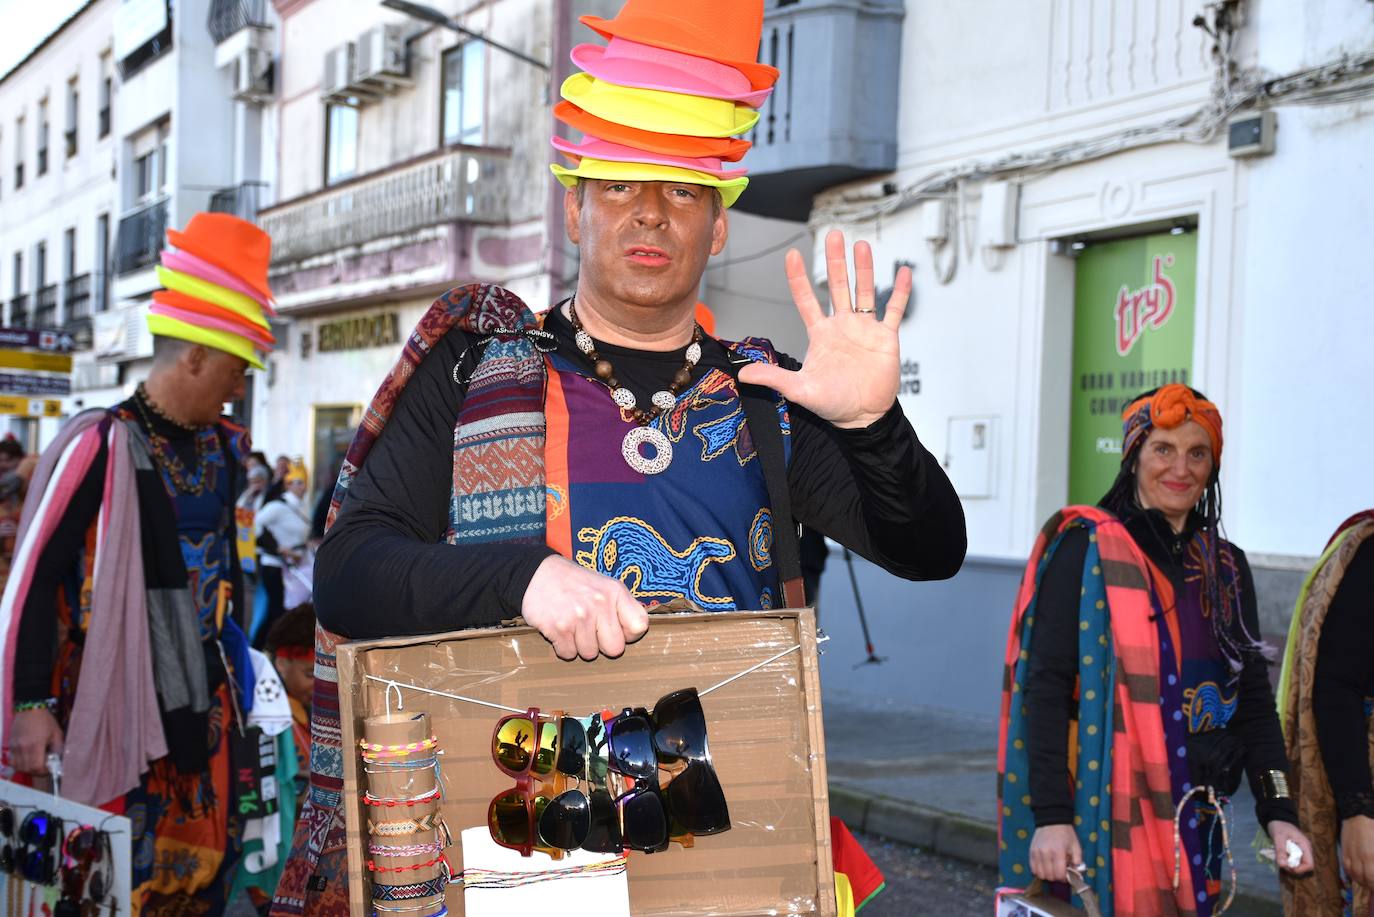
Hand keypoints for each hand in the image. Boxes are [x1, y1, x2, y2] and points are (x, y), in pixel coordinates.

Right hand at [9, 708, 62, 775]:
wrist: (30, 709)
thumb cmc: (45, 720)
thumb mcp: (56, 733)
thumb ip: (58, 748)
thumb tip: (59, 761)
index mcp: (36, 744)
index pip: (36, 767)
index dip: (44, 771)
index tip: (50, 769)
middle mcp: (23, 748)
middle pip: (27, 769)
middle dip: (37, 772)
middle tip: (44, 767)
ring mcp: (15, 747)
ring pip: (18, 767)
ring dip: (28, 769)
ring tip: (36, 763)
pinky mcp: (11, 745)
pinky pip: (13, 761)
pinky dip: (20, 764)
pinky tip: (28, 758)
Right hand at [521, 556, 648, 660]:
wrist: (536, 573)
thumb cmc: (574, 583)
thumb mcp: (604, 585)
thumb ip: (621, 606)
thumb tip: (638, 630)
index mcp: (615, 592)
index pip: (639, 626)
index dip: (628, 634)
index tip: (616, 630)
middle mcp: (599, 603)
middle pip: (615, 648)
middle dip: (602, 644)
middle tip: (590, 630)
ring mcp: (579, 616)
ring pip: (590, 654)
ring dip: (580, 645)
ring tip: (573, 626)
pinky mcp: (559, 627)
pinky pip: (568, 654)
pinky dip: (563, 647)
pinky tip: (560, 630)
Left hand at [736, 229, 910, 429]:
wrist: (862, 416)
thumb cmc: (832, 403)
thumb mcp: (799, 390)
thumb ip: (774, 378)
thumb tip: (743, 374)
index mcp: (821, 333)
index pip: (806, 299)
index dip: (799, 278)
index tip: (792, 254)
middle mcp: (842, 325)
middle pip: (837, 286)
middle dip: (835, 261)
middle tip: (834, 235)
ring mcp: (865, 329)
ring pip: (864, 292)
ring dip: (864, 269)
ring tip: (862, 245)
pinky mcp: (886, 337)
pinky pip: (894, 310)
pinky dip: (900, 292)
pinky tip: (905, 272)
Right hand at [1029, 824, 1083, 883]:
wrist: (1052, 821)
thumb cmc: (1066, 834)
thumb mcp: (1076, 846)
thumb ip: (1078, 862)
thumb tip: (1076, 874)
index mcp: (1058, 852)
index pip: (1059, 874)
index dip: (1064, 878)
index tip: (1066, 874)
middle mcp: (1046, 853)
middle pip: (1049, 876)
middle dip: (1056, 877)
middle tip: (1060, 871)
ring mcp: (1037, 853)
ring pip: (1040, 874)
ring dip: (1047, 875)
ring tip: (1052, 869)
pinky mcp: (1031, 852)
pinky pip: (1033, 868)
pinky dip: (1039, 871)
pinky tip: (1045, 867)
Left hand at [1268, 819, 1314, 875]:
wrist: (1277, 819)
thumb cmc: (1279, 826)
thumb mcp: (1278, 837)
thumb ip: (1280, 851)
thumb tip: (1282, 865)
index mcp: (1305, 846)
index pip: (1310, 865)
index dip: (1300, 869)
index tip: (1288, 867)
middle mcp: (1305, 850)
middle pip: (1303, 866)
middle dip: (1292, 868)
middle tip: (1281, 862)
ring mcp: (1301, 851)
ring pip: (1297, 864)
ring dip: (1288, 865)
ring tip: (1279, 858)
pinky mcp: (1295, 852)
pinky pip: (1293, 861)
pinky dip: (1286, 861)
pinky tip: (1280, 856)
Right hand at [1341, 814, 1373, 888]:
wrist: (1359, 814)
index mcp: (1372, 856)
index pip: (1373, 878)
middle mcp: (1361, 858)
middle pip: (1365, 879)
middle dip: (1370, 885)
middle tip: (1373, 886)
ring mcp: (1351, 855)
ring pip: (1355, 875)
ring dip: (1362, 881)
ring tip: (1367, 882)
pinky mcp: (1344, 851)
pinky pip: (1347, 868)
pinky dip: (1352, 874)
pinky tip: (1358, 875)